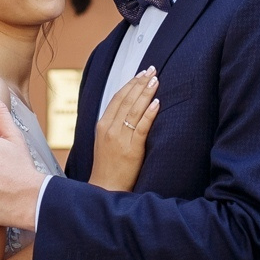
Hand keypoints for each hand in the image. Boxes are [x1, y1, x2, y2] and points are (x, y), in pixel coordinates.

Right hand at [90, 68, 159, 191]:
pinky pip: (141, 127)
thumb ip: (114, 125)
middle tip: (152, 70)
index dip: (130, 83)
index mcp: (102, 125)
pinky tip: (156, 103)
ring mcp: (120, 138)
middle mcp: (109, 129)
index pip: (117, 98)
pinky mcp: (131, 149)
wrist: (105, 188)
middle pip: (126, 99)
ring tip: (156, 80)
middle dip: (140, 83)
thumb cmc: (107, 166)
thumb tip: (128, 109)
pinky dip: (149, 113)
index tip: (141, 73)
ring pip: (134, 110)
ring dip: (146, 93)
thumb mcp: (104, 141)